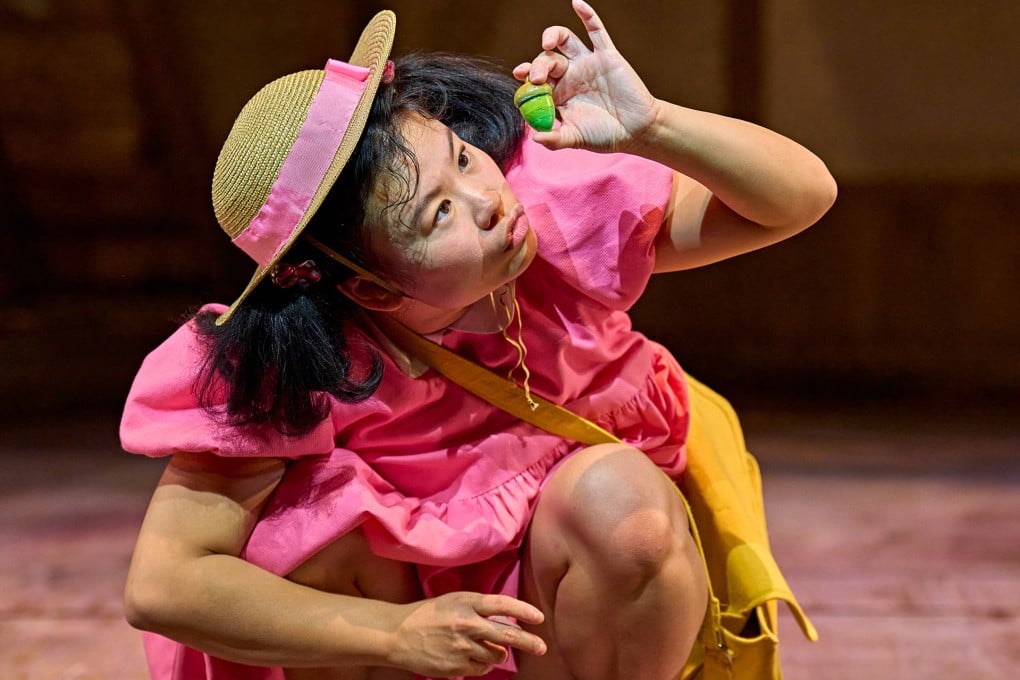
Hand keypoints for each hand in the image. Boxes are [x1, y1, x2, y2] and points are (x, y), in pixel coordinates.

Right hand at [387, 592, 546, 676]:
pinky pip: (482, 669)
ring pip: (496, 655)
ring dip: (497, 653)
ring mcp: (461, 647)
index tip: (538, 617)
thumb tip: (508, 619)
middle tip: (541, 647)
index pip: (501, 605)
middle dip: (528, 642)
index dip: (522, 611)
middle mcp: (466, 624)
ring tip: (484, 646)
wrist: (398, 635)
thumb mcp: (454, 601)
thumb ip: (480, 607)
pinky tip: (470, 656)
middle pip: (506, 634)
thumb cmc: (429, 615)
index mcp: (466, 603)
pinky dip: (482, 664)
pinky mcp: (456, 667)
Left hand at [513, 0, 658, 152]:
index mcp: (557, 94)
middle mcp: (569, 76)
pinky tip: (577, 3)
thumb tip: (535, 138)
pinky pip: (596, 31)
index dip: (525, 77)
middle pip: (546, 60)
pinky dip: (587, 15)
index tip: (519, 77)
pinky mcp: (606, 55)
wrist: (636, 129)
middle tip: (536, 77)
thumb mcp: (576, 138)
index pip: (534, 81)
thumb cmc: (604, 135)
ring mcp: (587, 63)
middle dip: (538, 65)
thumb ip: (555, 139)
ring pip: (564, 41)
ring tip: (547, 43)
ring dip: (552, 36)